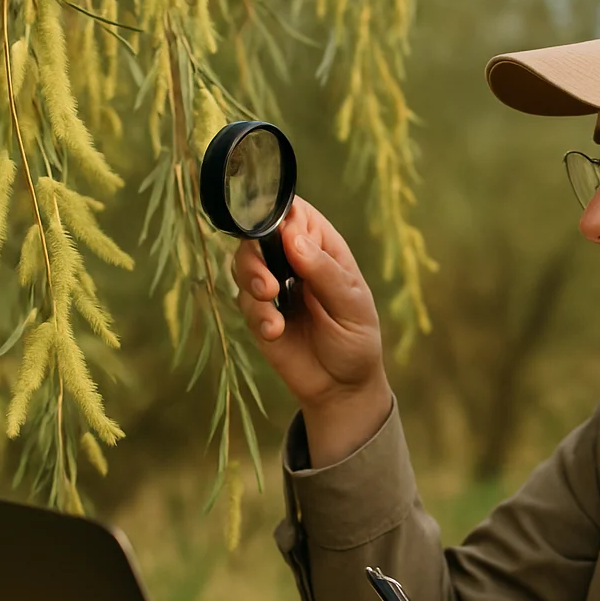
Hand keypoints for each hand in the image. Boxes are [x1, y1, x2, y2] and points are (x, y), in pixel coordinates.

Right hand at [233, 196, 390, 464]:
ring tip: (270, 301)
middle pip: (258, 235)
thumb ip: (324, 272)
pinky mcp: (258, 314)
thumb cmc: (356, 338)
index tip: (277, 233)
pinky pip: (244, 303)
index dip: (278, 214)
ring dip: (251, 280)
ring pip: (243, 264)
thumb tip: (293, 237)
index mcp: (321, 246)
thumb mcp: (352, 305)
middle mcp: (293, 260)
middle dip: (255, 254)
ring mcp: (273, 286)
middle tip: (268, 283)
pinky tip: (275, 331)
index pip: (293, 212)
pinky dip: (257, 315)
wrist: (342, 388)